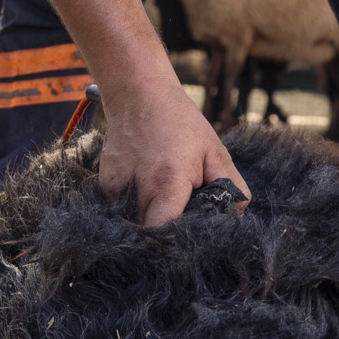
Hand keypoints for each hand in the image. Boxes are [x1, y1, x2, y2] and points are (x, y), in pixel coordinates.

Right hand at [97, 80, 247, 227]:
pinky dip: (135, 211)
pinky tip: (146, 191)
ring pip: (132, 228)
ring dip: (149, 224)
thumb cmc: (181, 123)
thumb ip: (232, 188)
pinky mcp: (103, 187)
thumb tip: (235, 219)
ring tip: (164, 203)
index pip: (165, 236)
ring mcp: (114, 189)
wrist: (138, 94)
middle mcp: (136, 190)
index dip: (178, 243)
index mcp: (168, 182)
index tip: (190, 239)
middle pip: (148, 237)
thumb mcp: (215, 152)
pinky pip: (120, 214)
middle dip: (166, 236)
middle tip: (181, 221)